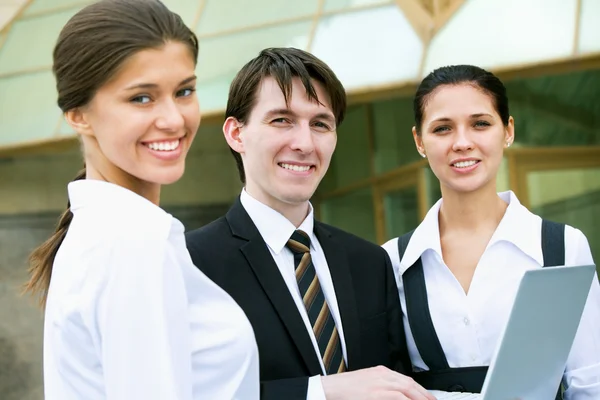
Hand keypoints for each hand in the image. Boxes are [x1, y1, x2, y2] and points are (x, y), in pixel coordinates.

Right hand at [321, 365, 435, 399]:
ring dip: (420, 398)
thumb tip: (395, 394)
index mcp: (380, 371)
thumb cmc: (346, 389)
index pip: (405, 379)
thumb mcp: (366, 383)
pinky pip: (398, 396)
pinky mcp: (376, 393)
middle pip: (409, 383)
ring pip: (407, 389)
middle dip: (424, 394)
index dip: (419, 389)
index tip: (427, 396)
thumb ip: (380, 386)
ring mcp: (380, 383)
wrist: (331, 389)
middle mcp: (382, 375)